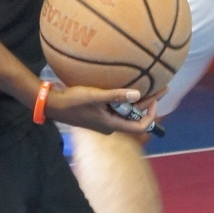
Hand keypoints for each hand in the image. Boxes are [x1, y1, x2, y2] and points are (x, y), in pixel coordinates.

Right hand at [44, 83, 160, 136]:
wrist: (53, 104)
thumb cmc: (73, 102)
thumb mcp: (95, 96)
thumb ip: (116, 96)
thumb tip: (138, 94)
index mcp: (112, 125)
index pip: (140, 126)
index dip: (151, 114)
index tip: (155, 99)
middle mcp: (111, 125)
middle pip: (135, 117)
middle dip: (148, 103)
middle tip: (160, 87)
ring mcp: (105, 120)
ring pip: (126, 112)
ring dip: (137, 101)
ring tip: (149, 85)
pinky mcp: (99, 113)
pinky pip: (117, 108)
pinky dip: (125, 100)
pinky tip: (128, 87)